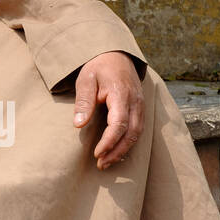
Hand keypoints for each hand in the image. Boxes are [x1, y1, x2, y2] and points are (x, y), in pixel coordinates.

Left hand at [73, 52, 143, 169]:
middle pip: (132, 133)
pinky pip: (138, 129)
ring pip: (137, 133)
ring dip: (123, 150)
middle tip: (101, 164)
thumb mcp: (85, 80)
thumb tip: (79, 125)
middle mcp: (135, 101)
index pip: (119, 123)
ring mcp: (140, 105)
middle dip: (117, 152)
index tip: (96, 154)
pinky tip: (116, 152)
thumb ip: (84, 102)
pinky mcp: (140, 108)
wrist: (116, 55)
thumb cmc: (99, 67)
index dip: (109, 142)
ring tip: (106, 162)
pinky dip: (128, 143)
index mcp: (121, 93)